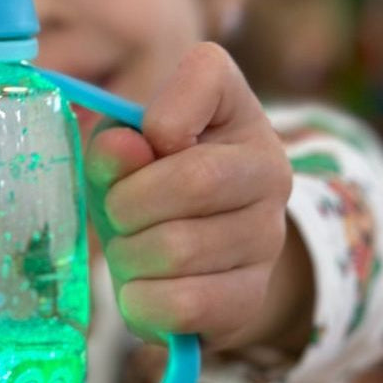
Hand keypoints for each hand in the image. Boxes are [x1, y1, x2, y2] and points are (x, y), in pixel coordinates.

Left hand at [86, 42, 306, 353]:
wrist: (188, 262)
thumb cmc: (146, 189)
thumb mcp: (120, 155)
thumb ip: (113, 145)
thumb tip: (122, 149)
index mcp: (237, 109)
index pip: (207, 77)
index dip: (160, 116)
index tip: (147, 143)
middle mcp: (269, 167)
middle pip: (193, 181)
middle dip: (128, 204)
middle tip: (117, 215)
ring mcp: (268, 235)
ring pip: (180, 249)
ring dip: (130, 257)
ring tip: (130, 252)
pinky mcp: (251, 295)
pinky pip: (184, 304)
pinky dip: (143, 301)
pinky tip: (143, 289)